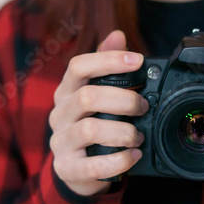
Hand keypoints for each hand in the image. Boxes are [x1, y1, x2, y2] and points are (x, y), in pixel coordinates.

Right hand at [49, 31, 148, 195]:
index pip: (78, 66)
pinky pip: (93, 166)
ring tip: (138, 136)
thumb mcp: (96, 94)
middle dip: (123, 100)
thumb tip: (117, 35)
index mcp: (67, 91)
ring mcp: (61, 142)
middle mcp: (60, 114)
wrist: (76, 168)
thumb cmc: (91, 125)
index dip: (108, 60)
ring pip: (89, 130)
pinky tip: (132, 155)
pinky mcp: (68, 168)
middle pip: (87, 97)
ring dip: (123, 132)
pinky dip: (118, 160)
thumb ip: (106, 66)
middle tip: (143, 107)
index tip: (138, 60)